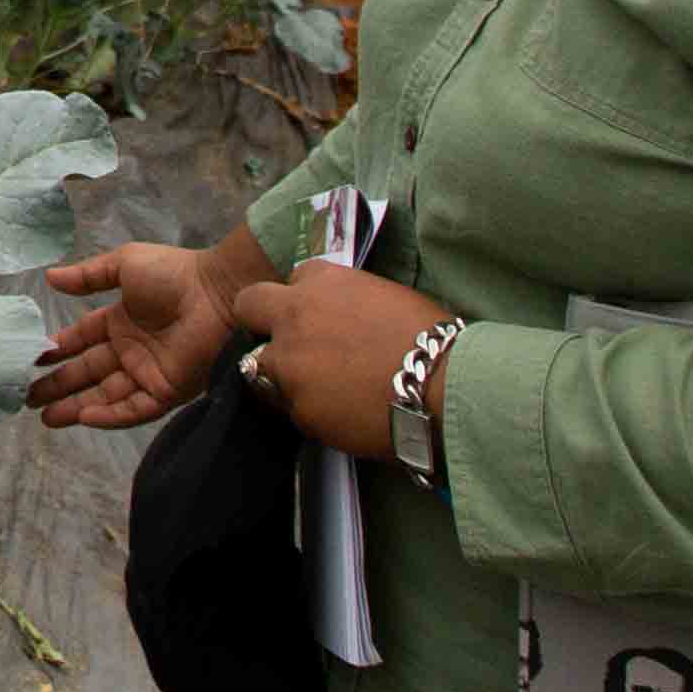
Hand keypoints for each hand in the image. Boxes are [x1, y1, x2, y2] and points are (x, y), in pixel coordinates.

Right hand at [29, 236, 267, 429]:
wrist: (218, 293)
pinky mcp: (165, 391)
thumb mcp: (124, 265)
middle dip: (59, 385)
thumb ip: (87, 275)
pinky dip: (109, 415)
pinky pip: (133, 408)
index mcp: (121, 321)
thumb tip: (49, 277)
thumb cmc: (173, 275)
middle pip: (88, 373)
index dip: (58, 350)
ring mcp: (147, 373)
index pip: (82, 340)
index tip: (32, 360)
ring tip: (46, 417)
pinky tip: (83, 417)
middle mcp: (131, 350)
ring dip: (76, 407)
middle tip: (28, 397)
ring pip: (105, 395)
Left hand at [229, 261, 459, 462]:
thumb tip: (346, 319)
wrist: (443, 389)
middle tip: (288, 343)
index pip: (295, 277)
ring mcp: (290, 364)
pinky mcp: (297, 408)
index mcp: (324, 281)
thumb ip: (350, 303)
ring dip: (281, 372)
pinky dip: (309, 410)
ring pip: (260, 365)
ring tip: (319, 389)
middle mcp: (295, 315)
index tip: (318, 314)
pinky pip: (290, 407)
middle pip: (249, 306)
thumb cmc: (432, 342)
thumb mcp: (388, 300)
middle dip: (261, 321)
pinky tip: (340, 415)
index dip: (305, 297)